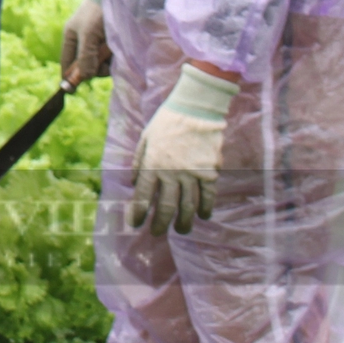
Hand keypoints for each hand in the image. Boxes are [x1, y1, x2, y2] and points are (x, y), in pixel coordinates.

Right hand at [60, 0, 109, 88]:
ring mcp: (100, 44)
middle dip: (94, 68)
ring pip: (101, 65)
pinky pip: (113, 59)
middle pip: (86, 67)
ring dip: (107, 63)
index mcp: (72, 38)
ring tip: (113, 51)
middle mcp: (85, 43)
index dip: (70, 77)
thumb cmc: (98, 12)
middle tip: (102, 60)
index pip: (67, 64)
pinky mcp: (114, 44)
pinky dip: (116, 59)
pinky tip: (119, 51)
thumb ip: (85, 57)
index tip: (72, 91)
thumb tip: (84, 77)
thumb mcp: (88, 34)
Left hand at [130, 64, 238, 234]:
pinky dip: (206, 207)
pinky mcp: (210, 172)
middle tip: (157, 234)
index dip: (138, 213)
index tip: (135, 224)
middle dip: (160, 223)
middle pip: (165, 206)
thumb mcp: (145, 138)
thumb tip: (133, 182)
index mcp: (152, 164)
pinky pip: (208, 195)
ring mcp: (192, 174)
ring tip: (181, 231)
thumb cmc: (167, 121)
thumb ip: (139, 162)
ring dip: (184, 221)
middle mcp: (171, 173)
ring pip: (187, 205)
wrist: (196, 108)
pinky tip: (203, 216)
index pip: (142, 196)